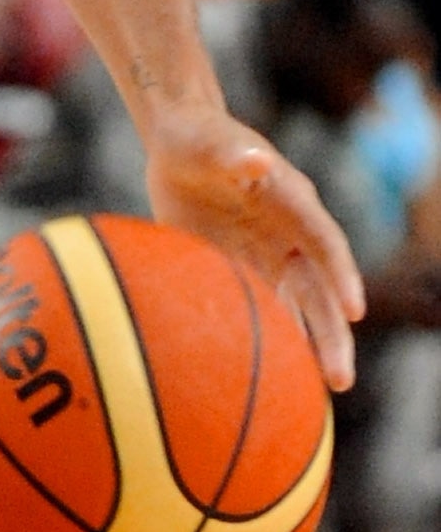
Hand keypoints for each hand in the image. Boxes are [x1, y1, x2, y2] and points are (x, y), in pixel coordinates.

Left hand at [144, 103, 363, 391]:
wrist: (178, 143)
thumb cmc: (197, 138)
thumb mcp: (209, 142)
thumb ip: (232, 153)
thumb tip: (257, 159)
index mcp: (292, 201)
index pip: (324, 241)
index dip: (340, 274)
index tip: (354, 309)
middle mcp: (291, 233)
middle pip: (320, 289)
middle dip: (333, 333)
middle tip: (341, 379)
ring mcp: (271, 254)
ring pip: (298, 308)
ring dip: (310, 347)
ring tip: (322, 394)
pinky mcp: (245, 269)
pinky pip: (264, 310)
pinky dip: (273, 340)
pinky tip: (273, 380)